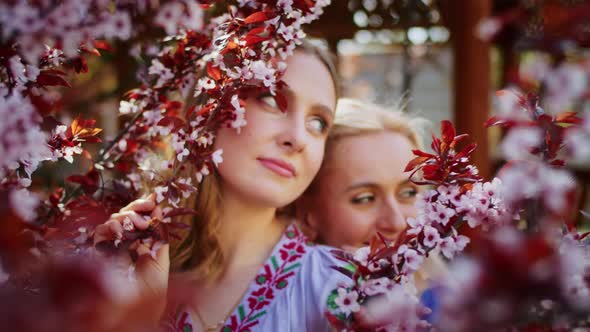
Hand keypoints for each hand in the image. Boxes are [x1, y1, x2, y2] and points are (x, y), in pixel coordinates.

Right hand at [93, 194, 170, 316]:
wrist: (136, 313)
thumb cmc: (151, 291)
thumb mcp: (160, 261)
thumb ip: (159, 236)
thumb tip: (160, 211)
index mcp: (137, 245)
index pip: (137, 220)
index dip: (142, 207)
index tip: (153, 200)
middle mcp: (121, 246)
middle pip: (123, 217)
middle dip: (135, 208)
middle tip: (147, 207)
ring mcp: (108, 250)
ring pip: (111, 222)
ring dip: (125, 217)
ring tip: (138, 224)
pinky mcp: (95, 256)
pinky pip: (98, 234)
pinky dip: (109, 228)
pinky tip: (119, 230)